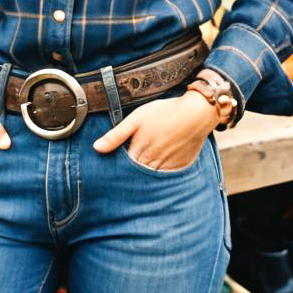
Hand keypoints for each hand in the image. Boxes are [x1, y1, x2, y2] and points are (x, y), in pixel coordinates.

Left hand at [93, 91, 218, 169]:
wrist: (195, 114)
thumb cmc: (165, 112)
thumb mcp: (136, 118)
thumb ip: (116, 135)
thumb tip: (97, 148)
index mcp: (139, 151)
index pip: (122, 167)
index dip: (116, 168)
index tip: (111, 169)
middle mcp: (152, 162)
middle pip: (136, 175)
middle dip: (129, 176)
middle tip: (122, 178)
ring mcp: (166, 167)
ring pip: (150, 178)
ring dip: (143, 179)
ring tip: (138, 178)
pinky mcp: (179, 167)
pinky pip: (166, 178)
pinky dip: (160, 178)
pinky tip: (156, 173)